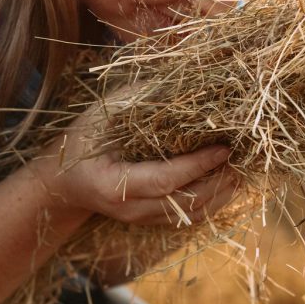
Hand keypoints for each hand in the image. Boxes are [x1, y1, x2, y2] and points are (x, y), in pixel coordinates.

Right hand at [34, 103, 240, 226]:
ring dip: (221, 194)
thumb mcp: (100, 116)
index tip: (223, 147)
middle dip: (218, 182)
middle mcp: (130, 210)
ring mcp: (141, 220)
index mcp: (114, 185)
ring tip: (240, 169)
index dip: (197, 165)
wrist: (63, 181)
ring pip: (191, 215)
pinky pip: (188, 216)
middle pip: (185, 203)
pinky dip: (212, 200)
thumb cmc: (82, 141)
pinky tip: (226, 181)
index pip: (165, 180)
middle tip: (241, 158)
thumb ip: (135, 100)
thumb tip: (176, 82)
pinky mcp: (151, 221)